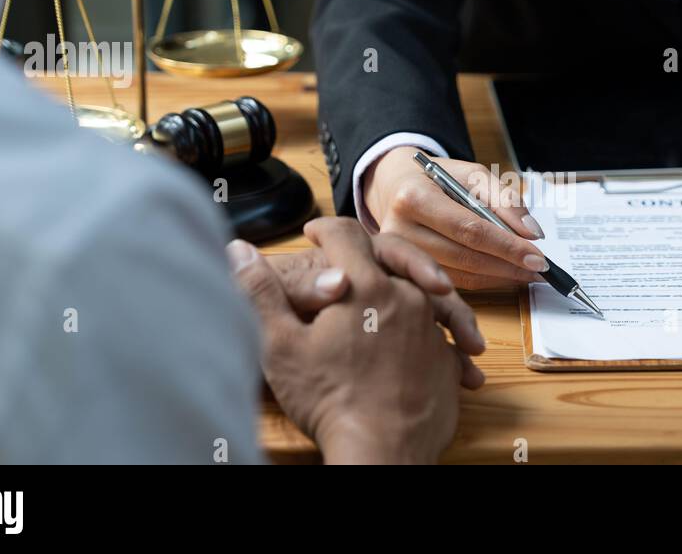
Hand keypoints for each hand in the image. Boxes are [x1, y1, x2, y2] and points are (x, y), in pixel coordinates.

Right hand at [229, 217, 486, 463]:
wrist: (382, 452)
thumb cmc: (328, 400)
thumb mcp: (280, 345)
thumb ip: (260, 292)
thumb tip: (236, 250)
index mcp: (366, 286)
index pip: (346, 235)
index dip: (326, 228)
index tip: (314, 233)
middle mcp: (408, 298)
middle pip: (390, 258)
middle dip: (366, 257)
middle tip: (347, 265)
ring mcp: (431, 329)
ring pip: (417, 293)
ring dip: (397, 292)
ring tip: (376, 308)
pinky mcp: (446, 359)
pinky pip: (436, 332)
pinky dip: (417, 330)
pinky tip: (400, 345)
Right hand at [363, 146, 549, 288]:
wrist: (397, 188)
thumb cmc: (437, 179)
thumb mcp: (471, 175)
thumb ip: (504, 199)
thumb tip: (532, 232)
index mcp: (413, 198)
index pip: (469, 229)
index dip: (507, 246)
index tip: (538, 256)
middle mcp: (401, 231)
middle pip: (464, 257)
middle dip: (508, 266)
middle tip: (539, 269)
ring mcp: (403, 257)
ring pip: (461, 276)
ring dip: (500, 277)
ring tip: (527, 273)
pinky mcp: (409, 272)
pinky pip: (455, 282)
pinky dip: (485, 281)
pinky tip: (506, 275)